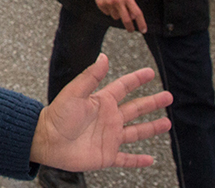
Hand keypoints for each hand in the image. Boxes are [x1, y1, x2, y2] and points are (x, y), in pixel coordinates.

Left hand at [30, 54, 171, 171]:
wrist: (47, 141)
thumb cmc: (57, 116)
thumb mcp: (75, 92)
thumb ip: (91, 76)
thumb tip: (103, 57)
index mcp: (101, 101)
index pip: (123, 87)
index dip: (137, 79)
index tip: (150, 72)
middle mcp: (108, 118)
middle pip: (136, 109)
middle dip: (152, 103)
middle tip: (169, 97)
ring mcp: (109, 137)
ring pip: (137, 132)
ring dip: (152, 128)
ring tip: (168, 123)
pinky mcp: (108, 155)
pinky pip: (127, 159)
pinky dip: (139, 160)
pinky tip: (151, 160)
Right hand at [93, 0, 145, 32]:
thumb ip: (130, 4)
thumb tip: (132, 17)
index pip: (137, 13)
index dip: (141, 23)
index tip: (143, 30)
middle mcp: (118, 2)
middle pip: (126, 19)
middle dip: (130, 27)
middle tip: (130, 30)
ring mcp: (109, 4)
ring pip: (116, 17)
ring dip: (117, 14)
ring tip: (115, 5)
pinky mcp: (101, 4)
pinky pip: (107, 13)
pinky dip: (109, 10)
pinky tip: (108, 3)